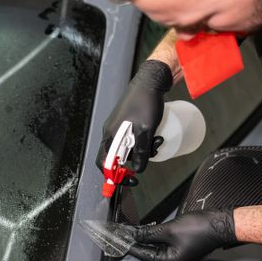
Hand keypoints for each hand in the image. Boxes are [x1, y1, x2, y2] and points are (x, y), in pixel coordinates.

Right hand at [96, 60, 171, 179]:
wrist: (150, 80)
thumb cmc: (145, 102)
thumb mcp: (146, 131)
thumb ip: (141, 152)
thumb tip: (137, 169)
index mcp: (110, 135)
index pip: (104, 162)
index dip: (114, 175)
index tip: (128, 180)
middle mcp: (111, 132)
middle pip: (117, 157)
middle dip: (134, 160)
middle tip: (149, 157)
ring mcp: (119, 126)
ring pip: (127, 148)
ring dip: (142, 150)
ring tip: (157, 141)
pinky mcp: (127, 122)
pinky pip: (132, 138)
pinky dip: (143, 141)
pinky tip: (155, 135)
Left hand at [130, 209, 236, 260]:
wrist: (221, 223)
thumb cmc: (200, 229)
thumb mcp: (169, 230)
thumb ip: (149, 233)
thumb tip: (134, 235)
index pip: (144, 255)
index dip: (130, 246)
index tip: (119, 241)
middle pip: (149, 252)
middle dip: (136, 241)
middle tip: (123, 233)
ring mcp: (179, 253)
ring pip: (156, 246)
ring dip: (145, 237)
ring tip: (131, 230)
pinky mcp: (182, 245)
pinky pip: (164, 241)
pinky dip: (155, 235)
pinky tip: (147, 229)